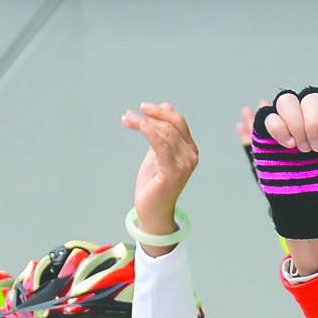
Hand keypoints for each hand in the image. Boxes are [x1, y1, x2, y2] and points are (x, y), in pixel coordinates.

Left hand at [124, 102, 198, 246]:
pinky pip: (161, 146)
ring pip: (165, 133)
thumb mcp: (157, 152)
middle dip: (150, 116)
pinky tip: (139, 125)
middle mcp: (191, 156)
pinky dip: (150, 132)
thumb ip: (162, 132)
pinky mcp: (173, 172)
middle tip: (128, 115)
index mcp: (189, 149)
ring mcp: (184, 164)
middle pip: (172, 125)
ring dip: (143, 123)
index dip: (161, 112)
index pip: (178, 122)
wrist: (152, 211)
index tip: (143, 108)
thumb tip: (166, 106)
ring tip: (126, 119)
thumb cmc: (154, 184)